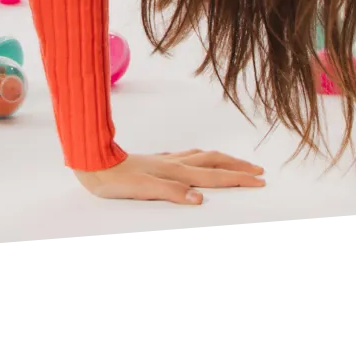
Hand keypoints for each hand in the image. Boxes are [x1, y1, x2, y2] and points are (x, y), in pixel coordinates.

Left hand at [73, 146, 267, 203]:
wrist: (94, 162)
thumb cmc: (116, 179)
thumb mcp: (144, 189)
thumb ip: (173, 192)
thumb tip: (200, 199)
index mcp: (177, 172)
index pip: (216, 176)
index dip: (239, 179)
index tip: (260, 181)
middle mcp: (175, 163)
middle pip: (215, 161)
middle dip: (238, 166)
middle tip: (258, 170)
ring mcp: (166, 160)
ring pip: (203, 156)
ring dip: (223, 159)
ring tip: (235, 161)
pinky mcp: (156, 161)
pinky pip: (186, 156)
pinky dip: (200, 157)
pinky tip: (195, 158)